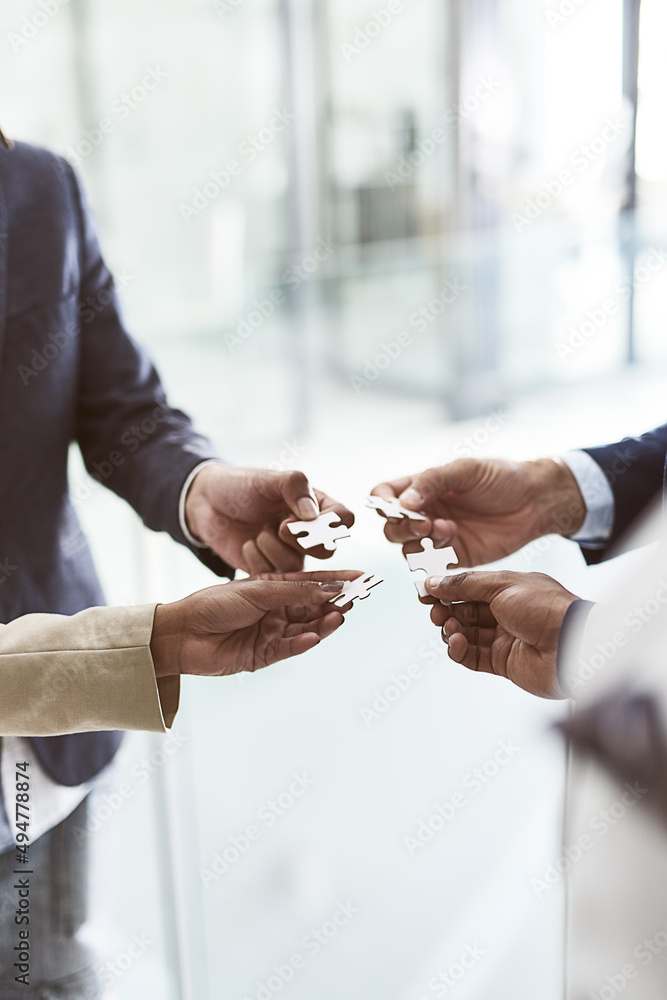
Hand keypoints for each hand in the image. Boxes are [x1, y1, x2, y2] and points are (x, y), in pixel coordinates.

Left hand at [150, 570, 361, 677]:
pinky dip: (304, 643)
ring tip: (340, 617)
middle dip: (337, 602)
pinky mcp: (264, 656)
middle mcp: (277, 610)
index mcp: (275, 587)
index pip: (313, 583)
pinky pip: (290, 648)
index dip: (338, 581)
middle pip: (315, 607)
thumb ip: (294, 591)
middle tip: (359, 598)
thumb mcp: (257, 590)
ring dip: (324, 623)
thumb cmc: (214, 603)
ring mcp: (272, 633)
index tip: (363, 577)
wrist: (181, 633)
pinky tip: (315, 637)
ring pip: (307, 629)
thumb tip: (329, 588)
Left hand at [184, 464, 353, 572]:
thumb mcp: (267, 479)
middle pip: (327, 549)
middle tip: (280, 526)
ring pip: (298, 565)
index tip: (304, 517)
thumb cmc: (240, 485)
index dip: (330, 524)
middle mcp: (308, 532)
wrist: (207, 503)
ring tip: (258, 531)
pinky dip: (258, 559)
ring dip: (273, 547)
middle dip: (300, 540)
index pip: (343, 519)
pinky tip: (247, 544)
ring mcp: (290, 553)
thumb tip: (313, 514)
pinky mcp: (270, 571)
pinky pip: (274, 577)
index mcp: (315, 505)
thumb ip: (294, 487)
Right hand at [370, 457, 585, 566]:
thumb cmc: (502, 478)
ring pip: (408, 549)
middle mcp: (426, 513)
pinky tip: (450, 550)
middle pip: (392, 527)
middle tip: (426, 524)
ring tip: (448, 532)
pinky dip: (433, 563)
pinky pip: (432, 566)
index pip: (384, 495)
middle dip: (403, 528)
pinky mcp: (455, 558)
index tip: (397, 507)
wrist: (536, 501)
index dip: (383, 503)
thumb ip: (433, 481)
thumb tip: (404, 502)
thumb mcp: (466, 470)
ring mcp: (438, 537)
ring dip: (420, 544)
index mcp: (422, 487)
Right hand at [424, 570, 579, 698]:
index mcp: (509, 589)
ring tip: (449, 628)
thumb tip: (435, 582)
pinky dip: (459, 651)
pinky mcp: (503, 663)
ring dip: (451, 631)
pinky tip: (455, 643)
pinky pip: (473, 657)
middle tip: (435, 611)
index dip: (447, 590)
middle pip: (465, 612)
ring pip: (466, 635)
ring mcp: (504, 639)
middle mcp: (506, 613)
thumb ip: (465, 584)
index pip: (469, 588)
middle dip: (446, 610)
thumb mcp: (502, 585)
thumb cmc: (546, 608)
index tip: (425, 592)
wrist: (572, 645)